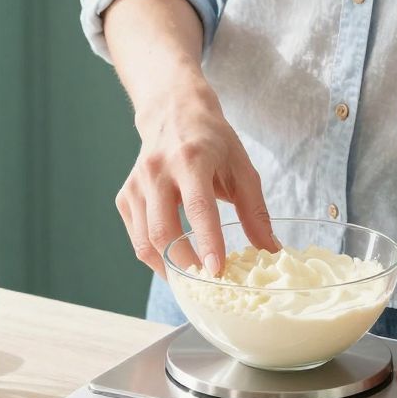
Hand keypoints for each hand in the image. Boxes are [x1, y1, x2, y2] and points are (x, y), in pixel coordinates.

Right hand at [116, 73, 274, 277]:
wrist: (173, 111)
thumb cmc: (212, 141)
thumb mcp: (242, 168)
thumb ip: (255, 211)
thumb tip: (271, 250)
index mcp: (191, 159)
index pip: (198, 208)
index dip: (207, 242)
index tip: (217, 270)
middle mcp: (157, 171)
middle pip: (164, 231)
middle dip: (185, 265)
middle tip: (208, 286)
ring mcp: (136, 185)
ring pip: (145, 241)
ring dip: (168, 268)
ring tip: (192, 282)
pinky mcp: (125, 196)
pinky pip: (137, 237)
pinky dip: (155, 256)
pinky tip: (175, 263)